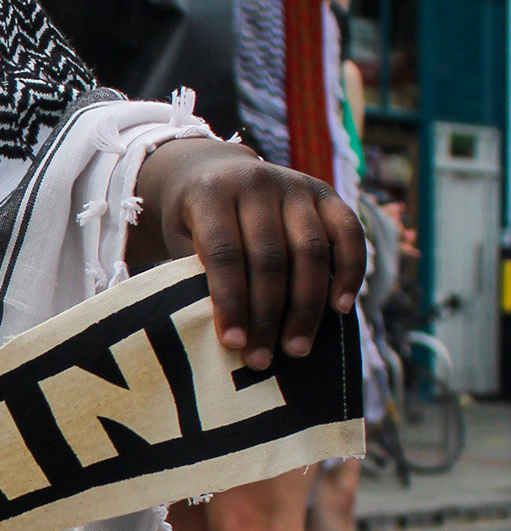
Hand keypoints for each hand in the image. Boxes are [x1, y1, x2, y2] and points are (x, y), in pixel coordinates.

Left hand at [132, 139, 364, 369]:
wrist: (213, 171)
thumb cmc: (193, 223)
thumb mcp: (181, 240)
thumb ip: (198, 274)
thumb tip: (229, 335)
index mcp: (211, 192)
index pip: (225, 252)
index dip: (230, 300)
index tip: (233, 344)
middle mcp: (256, 182)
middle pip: (270, 256)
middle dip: (267, 315)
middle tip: (262, 359)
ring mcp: (294, 185)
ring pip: (311, 250)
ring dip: (306, 306)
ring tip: (297, 349)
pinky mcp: (325, 192)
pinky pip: (348, 233)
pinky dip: (349, 272)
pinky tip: (340, 309)